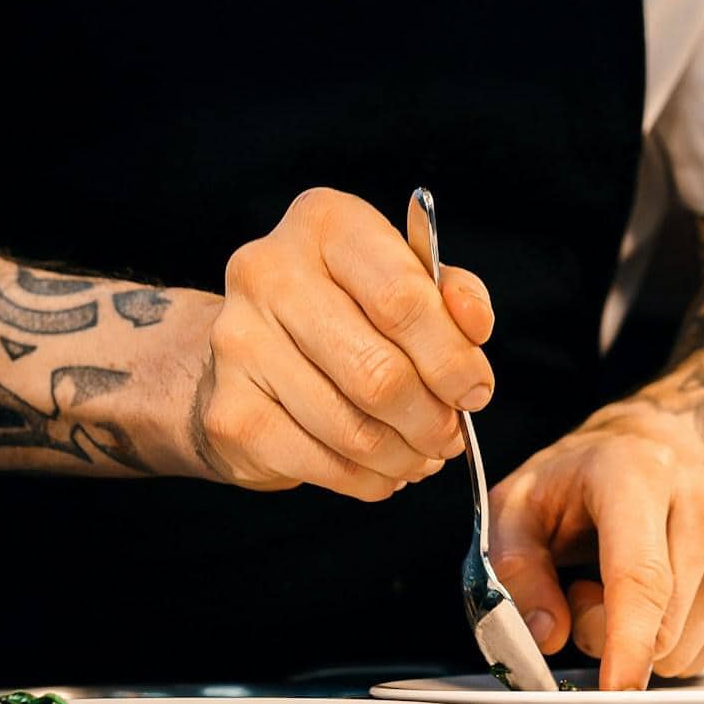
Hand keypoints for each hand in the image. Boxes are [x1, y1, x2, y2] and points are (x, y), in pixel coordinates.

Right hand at [194, 187, 494, 499]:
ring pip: (353, 428)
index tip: (475, 392)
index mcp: (325, 223)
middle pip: (378, 372)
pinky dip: (366, 479)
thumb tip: (474, 326)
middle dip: (431, 418)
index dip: (453, 359)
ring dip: (403, 456)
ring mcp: (239, 342)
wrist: (250, 351)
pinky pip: (319, 463)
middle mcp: (269, 273)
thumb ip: (450, 295)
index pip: (403, 299)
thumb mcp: (403, 279)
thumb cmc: (344, 309)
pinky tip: (380, 470)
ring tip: (420, 455)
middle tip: (449, 435)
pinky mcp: (228, 411)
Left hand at [488, 407, 703, 688]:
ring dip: (646, 638)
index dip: (627, 641)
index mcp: (638, 473)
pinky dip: (683, 640)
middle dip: (609, 634)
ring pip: (690, 645)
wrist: (648, 446)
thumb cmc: (577, 482)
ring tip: (624, 583)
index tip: (618, 688)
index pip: (642, 575)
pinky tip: (665, 596)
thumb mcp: (516, 508)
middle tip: (584, 588)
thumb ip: (517, 571)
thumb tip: (547, 636)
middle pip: (663, 624)